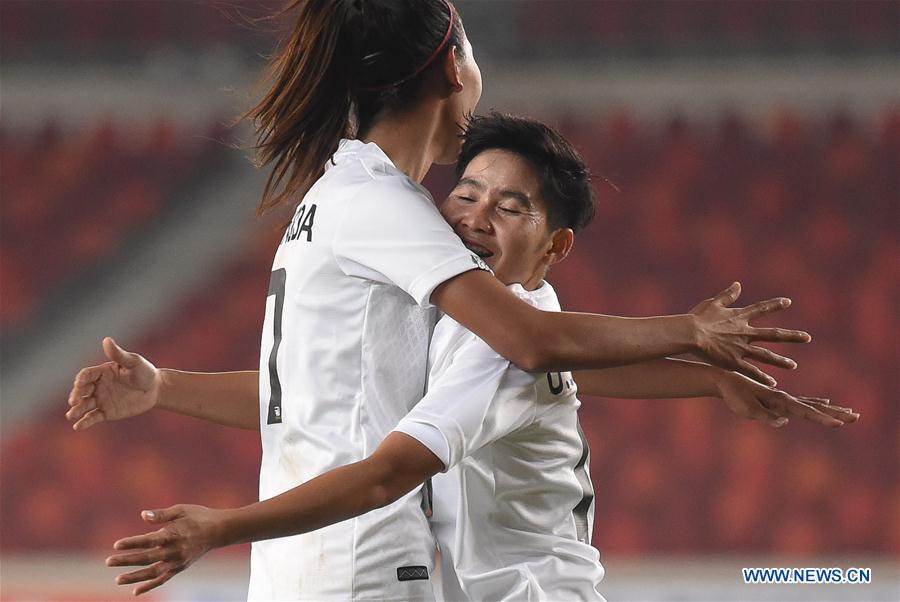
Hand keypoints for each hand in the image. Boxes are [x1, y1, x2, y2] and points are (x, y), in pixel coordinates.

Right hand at [66, 337, 159, 429]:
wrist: (155, 389)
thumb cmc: (145, 372)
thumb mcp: (134, 362)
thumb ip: (119, 354)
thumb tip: (106, 340)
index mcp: (102, 372)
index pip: (86, 374)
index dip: (81, 379)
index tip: (79, 383)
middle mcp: (98, 386)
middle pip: (81, 390)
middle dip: (75, 395)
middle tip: (73, 401)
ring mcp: (101, 399)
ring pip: (84, 405)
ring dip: (76, 410)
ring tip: (70, 415)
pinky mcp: (106, 412)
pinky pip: (93, 417)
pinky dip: (84, 422)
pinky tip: (78, 426)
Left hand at [107, 504, 223, 595]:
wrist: (219, 531)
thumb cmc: (198, 516)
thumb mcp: (180, 510)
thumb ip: (160, 514)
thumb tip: (142, 515)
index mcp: (174, 534)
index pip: (148, 541)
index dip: (132, 543)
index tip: (116, 545)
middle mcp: (175, 551)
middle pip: (147, 558)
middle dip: (126, 561)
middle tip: (108, 562)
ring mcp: (177, 562)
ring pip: (152, 573)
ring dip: (134, 577)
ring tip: (117, 580)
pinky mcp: (180, 568)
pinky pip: (163, 580)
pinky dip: (149, 586)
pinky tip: (135, 591)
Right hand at [690, 282, 810, 385]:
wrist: (691, 334)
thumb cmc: (698, 318)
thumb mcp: (713, 303)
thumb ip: (727, 295)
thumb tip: (738, 284)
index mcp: (739, 317)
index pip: (761, 309)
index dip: (775, 305)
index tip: (788, 302)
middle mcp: (745, 332)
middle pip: (773, 334)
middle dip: (791, 336)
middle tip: (808, 338)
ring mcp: (741, 348)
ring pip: (765, 355)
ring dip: (780, 361)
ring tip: (793, 365)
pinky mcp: (734, 362)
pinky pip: (751, 371)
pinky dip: (762, 377)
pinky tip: (773, 383)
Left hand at [714, 370, 858, 427]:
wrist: (724, 379)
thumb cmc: (734, 395)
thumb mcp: (747, 409)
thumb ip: (766, 416)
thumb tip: (784, 422)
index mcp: (779, 400)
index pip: (806, 411)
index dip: (823, 418)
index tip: (840, 424)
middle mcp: (784, 398)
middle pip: (815, 407)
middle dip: (835, 413)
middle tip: (857, 417)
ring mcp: (783, 397)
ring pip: (812, 404)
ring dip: (830, 408)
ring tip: (848, 411)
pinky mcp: (777, 398)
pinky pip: (801, 401)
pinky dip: (815, 403)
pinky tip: (824, 401)